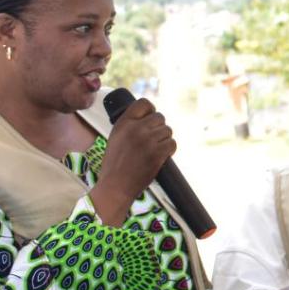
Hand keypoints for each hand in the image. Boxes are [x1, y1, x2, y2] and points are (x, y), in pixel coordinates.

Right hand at [91, 98, 174, 222]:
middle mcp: (135, 128)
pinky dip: (169, 150)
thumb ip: (130, 125)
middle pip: (160, 117)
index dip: (151, 111)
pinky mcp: (157, 153)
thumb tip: (149, 116)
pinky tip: (160, 156)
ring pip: (168, 131)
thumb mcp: (116, 137)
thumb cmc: (116, 164)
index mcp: (123, 123)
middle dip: (159, 128)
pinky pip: (172, 143)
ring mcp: (147, 140)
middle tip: (153, 141)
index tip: (151, 119)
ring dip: (164, 140)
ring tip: (153, 151)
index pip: (144, 103)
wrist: (115, 186)